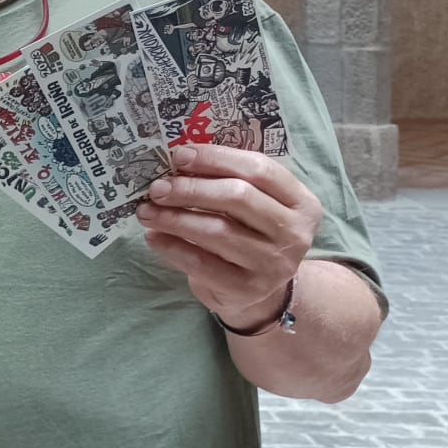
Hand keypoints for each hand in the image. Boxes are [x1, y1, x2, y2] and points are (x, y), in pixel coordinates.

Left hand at [137, 143, 321, 328]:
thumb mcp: (253, 204)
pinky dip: (172, 246)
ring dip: (174, 217)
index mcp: (301, 201)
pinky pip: (202, 262)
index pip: (259, 169)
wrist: (259, 292)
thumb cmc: (250, 234)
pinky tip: (153, 236)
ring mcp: (274, 263)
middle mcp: (294, 232)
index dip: (215, 158)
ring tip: (146, 211)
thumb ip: (227, 179)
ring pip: (217, 230)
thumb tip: (178, 160)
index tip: (179, 155)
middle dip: (190, 188)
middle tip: (157, 187)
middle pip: (237, 197)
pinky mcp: (248, 289)